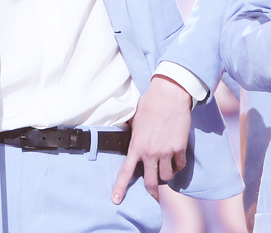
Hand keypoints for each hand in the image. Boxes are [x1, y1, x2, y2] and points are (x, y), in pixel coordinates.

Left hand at [112, 75, 191, 203]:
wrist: (169, 95)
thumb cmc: (150, 103)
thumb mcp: (136, 120)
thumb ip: (134, 134)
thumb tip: (132, 140)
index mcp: (136, 145)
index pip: (126, 171)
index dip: (120, 188)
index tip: (116, 200)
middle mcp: (150, 152)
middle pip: (151, 182)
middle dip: (152, 191)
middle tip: (153, 196)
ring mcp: (166, 152)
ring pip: (167, 176)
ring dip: (166, 175)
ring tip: (166, 167)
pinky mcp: (180, 148)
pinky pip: (179, 166)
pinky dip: (178, 165)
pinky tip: (176, 158)